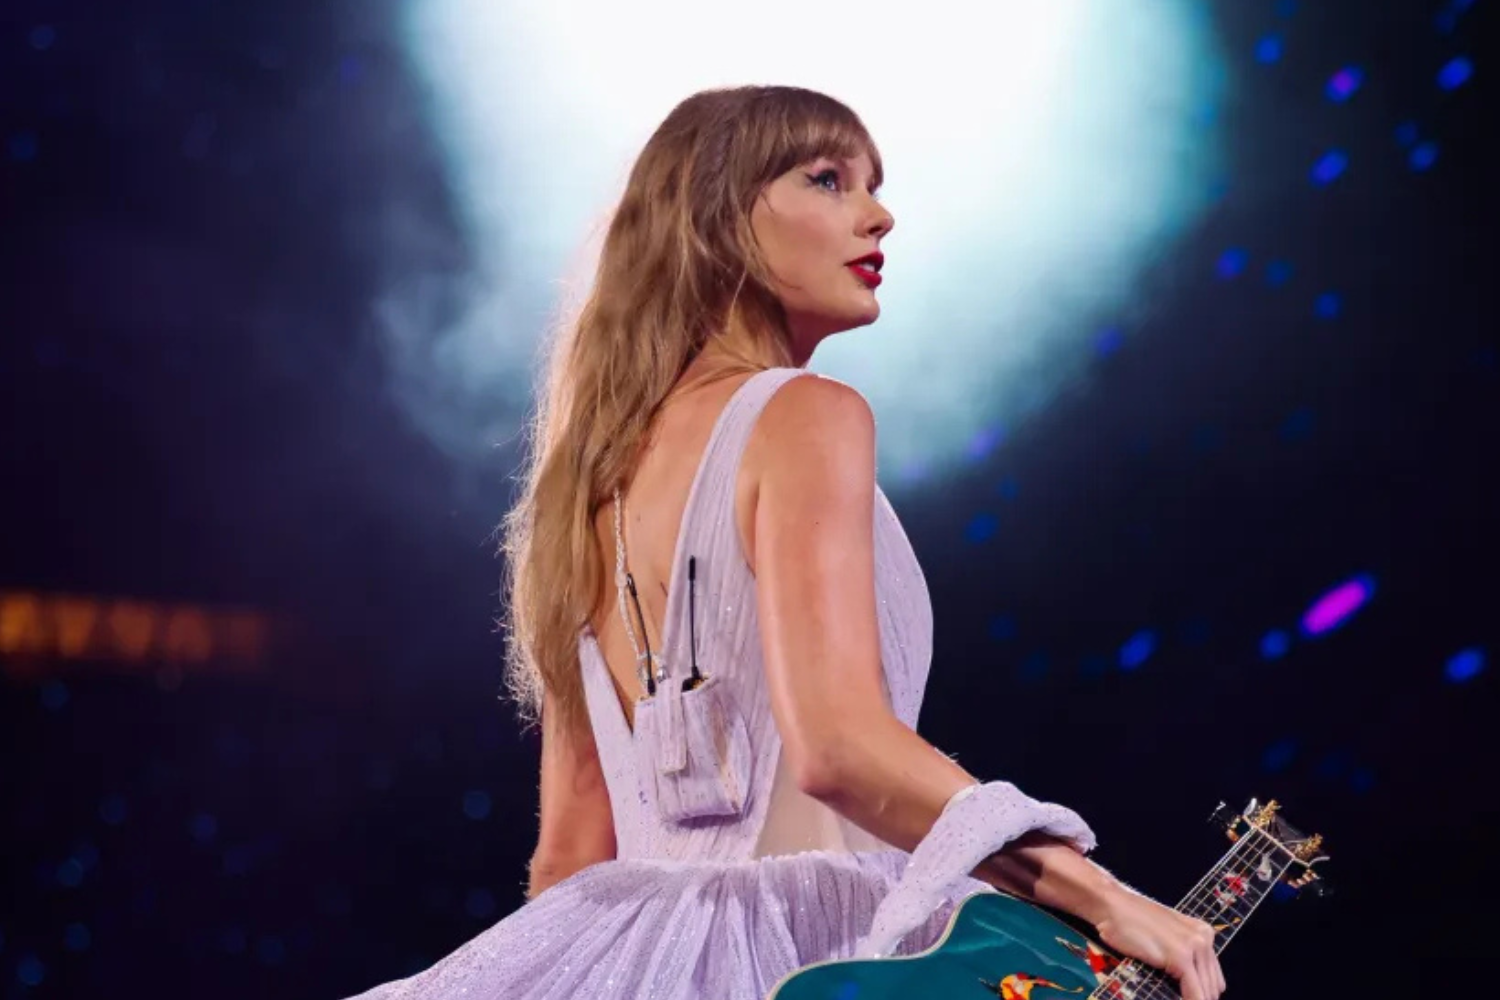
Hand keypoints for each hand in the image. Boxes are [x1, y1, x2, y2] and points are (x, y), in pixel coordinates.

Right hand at [1091, 887, 1225, 999]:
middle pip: (1213, 987)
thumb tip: (1188, 985)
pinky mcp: (1181, 957)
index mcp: (1203, 933)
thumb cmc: (1129, 920)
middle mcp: (1204, 938)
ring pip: (1206, 993)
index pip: (1213, 977)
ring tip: (1174, 998)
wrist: (1112, 904)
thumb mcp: (1166, 936)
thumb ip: (1182, 954)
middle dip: (1197, 996)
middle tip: (1178, 997)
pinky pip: (1194, 994)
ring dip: (1192, 999)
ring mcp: (1194, 946)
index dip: (1201, 992)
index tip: (1185, 995)